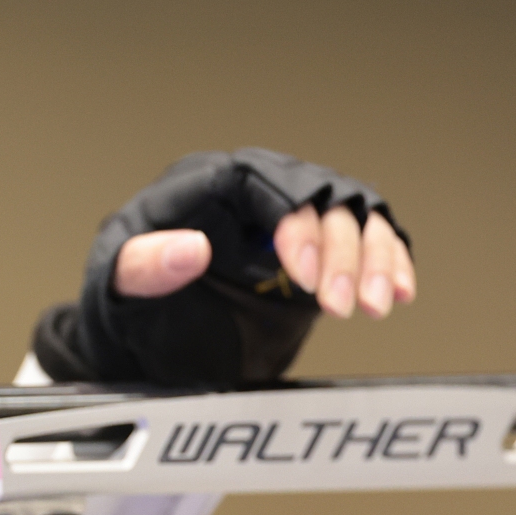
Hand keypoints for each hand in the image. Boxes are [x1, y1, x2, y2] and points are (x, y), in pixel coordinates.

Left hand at [113, 204, 415, 318]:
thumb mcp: (118, 287)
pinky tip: (397, 292)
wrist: (141, 334)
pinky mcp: (313, 250)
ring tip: (374, 307)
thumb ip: (145, 267)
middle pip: (314, 193)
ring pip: (349, 213)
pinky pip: (364, 238)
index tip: (301, 271)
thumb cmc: (125, 300)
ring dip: (372, 257)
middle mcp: (251, 195)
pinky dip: (387, 261)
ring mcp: (286, 221)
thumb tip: (189, 249)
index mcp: (201, 187)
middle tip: (340, 304)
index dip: (290, 217)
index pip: (257, 180)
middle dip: (338, 247)